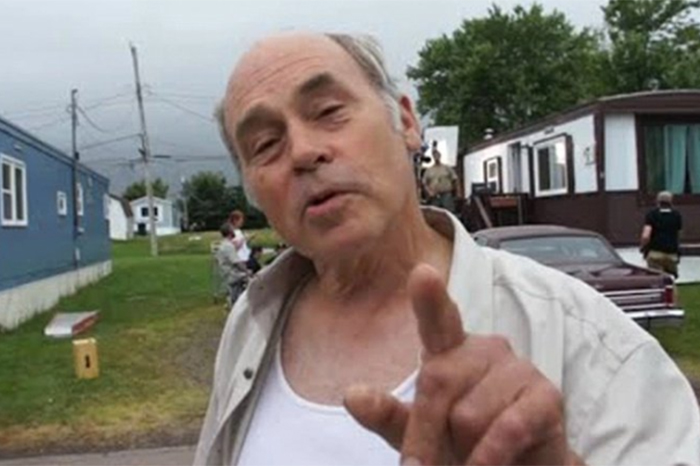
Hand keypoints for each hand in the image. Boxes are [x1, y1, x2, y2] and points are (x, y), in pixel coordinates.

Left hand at [345, 264, 577, 464]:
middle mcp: (484, 348)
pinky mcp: (546, 396)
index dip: (430, 298)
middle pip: (437, 384)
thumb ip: (388, 414)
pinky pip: (506, 429)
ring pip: (468, 415)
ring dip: (464, 451)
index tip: (423, 273)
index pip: (438, 319)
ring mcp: (518, 368)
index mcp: (449, 352)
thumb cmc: (462, 445)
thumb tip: (352, 395)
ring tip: (474, 457)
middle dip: (425, 436)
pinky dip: (489, 458)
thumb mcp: (418, 433)